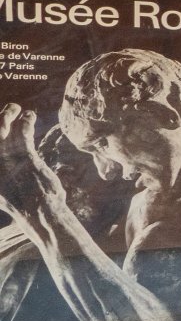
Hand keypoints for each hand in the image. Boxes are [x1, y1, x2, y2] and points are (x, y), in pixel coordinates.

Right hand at [0, 104, 66, 226]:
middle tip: (8, 111)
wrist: (37, 212)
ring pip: (3, 127)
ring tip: (16, 108)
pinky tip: (30, 116)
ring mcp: (6, 158)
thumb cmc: (20, 204)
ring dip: (9, 113)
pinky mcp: (25, 156)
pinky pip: (23, 132)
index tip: (1, 126)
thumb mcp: (0, 193)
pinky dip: (26, 121)